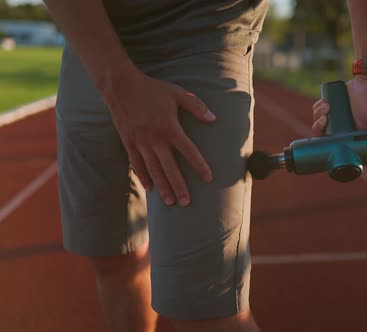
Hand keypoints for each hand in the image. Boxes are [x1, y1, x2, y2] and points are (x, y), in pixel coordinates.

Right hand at [103, 68, 214, 206]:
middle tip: (187, 203)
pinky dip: (144, 177)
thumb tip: (213, 119)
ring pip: (153, 170)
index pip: (189, 152)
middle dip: (179, 186)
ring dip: (162, 187)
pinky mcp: (129, 143)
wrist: (121, 86)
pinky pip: (137, 164)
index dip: (199, 166)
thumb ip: (196, 106)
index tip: (209, 179)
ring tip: (170, 202)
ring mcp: (140, 143)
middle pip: (170, 168)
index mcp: (170, 128)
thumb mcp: (177, 93)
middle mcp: (155, 140)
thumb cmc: (152, 89)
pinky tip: (150, 189)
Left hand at [311, 74, 366, 155]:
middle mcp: (339, 129)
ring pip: (318, 120)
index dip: (323, 141)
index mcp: (347, 136)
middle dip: (318, 126)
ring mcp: (334, 117)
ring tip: (327, 106)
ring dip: (317, 113)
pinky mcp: (330, 106)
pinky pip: (318, 110)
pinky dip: (317, 106)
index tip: (324, 132)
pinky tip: (322, 103)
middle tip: (324, 117)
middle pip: (321, 133)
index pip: (331, 145)